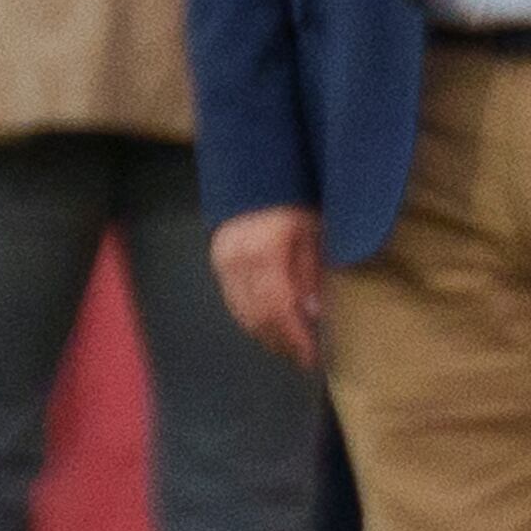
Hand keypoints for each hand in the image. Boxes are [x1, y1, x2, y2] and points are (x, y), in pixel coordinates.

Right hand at [210, 204, 323, 370]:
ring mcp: (223, 263)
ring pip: (242, 314)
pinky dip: (252, 319)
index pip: (279, 309)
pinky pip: (233, 302)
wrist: (258, 172)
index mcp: (265, 252)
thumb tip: (313, 313)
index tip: (311, 357)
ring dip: (266, 335)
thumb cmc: (294, 198)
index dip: (295, 338)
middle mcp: (238, 262)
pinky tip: (269, 327)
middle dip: (281, 342)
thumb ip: (311, 272)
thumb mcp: (313, 230)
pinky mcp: (217, 262)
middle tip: (303, 358)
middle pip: (258, 318)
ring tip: (289, 347)